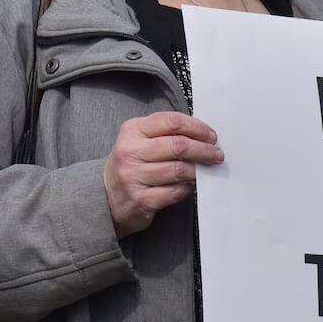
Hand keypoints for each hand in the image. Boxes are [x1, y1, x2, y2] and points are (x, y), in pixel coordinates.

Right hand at [103, 111, 223, 239]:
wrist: (106, 195)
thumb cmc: (131, 164)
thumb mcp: (139, 140)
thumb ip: (165, 134)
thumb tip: (202, 135)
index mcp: (132, 130)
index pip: (171, 122)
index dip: (196, 128)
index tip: (211, 136)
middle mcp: (130, 151)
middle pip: (178, 145)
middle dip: (204, 150)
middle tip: (217, 155)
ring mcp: (133, 176)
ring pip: (179, 170)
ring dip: (198, 171)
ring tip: (205, 171)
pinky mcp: (140, 199)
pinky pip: (174, 192)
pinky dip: (187, 189)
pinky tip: (189, 186)